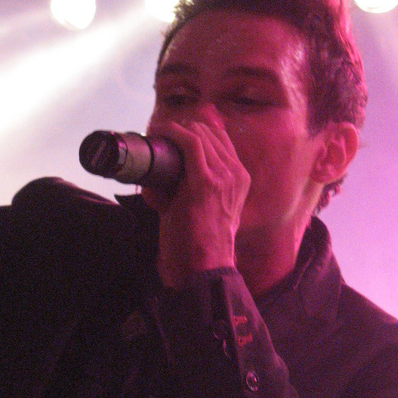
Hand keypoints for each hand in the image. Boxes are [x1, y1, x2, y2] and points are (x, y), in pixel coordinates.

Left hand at [142, 108, 250, 288]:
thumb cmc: (197, 244)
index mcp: (240, 180)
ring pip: (200, 133)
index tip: (174, 132)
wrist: (202, 267)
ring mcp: (224, 176)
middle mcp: (237, 174)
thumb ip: (188, 191)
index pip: (221, 139)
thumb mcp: (201, 210)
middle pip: (210, 131)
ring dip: (175, 130)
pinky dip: (172, 133)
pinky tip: (160, 132)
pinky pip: (190, 142)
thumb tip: (157, 179)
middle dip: (183, 129)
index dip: (196, 130)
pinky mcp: (206, 181)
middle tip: (160, 134)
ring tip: (157, 133)